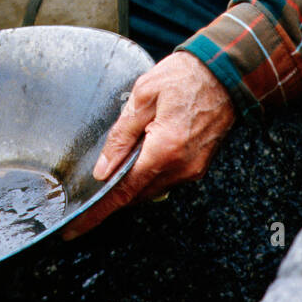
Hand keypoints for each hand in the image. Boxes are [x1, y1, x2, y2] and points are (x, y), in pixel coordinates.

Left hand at [63, 50, 234, 239]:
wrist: (224, 73)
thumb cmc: (184, 78)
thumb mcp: (143, 96)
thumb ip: (121, 135)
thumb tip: (103, 168)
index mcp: (164, 149)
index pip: (124, 190)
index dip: (98, 211)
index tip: (77, 228)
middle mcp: (181, 167)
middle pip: (137, 194)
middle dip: (112, 195)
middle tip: (88, 194)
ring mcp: (193, 170)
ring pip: (151, 188)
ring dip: (132, 183)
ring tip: (116, 164)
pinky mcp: (198, 167)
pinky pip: (166, 180)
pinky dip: (149, 175)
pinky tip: (140, 157)